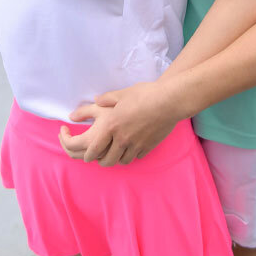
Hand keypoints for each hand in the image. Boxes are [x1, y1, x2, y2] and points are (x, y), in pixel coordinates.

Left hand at [61, 81, 179, 166]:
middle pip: (108, 160)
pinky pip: (137, 156)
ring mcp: (136, 144)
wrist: (169, 101)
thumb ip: (106, 99)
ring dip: (117, 159)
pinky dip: (132, 154)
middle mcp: (122, 138)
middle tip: (99, 159)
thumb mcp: (122, 94)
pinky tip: (132, 149)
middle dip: (101, 161)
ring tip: (116, 155)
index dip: (88, 155)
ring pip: (123, 161)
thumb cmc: (144, 95)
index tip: (86, 156)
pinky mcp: (149, 146)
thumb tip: (96, 100)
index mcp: (112, 125)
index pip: (94, 148)